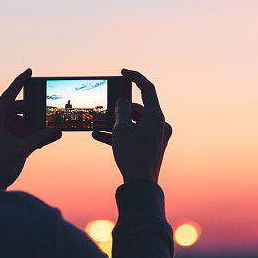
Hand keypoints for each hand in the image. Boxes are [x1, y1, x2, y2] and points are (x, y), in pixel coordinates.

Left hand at [0, 69, 61, 189]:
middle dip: (29, 112)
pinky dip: (22, 134)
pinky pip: (10, 132)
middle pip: (12, 110)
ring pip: (12, 122)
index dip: (19, 83)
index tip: (30, 71)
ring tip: (42, 132)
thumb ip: (40, 138)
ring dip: (27, 126)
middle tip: (43, 114)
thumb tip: (57, 131)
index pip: (8, 96)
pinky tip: (35, 140)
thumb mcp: (22, 150)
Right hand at [92, 69, 171, 183]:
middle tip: (104, 111)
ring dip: (116, 123)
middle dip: (119, 109)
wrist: (141, 186)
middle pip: (138, 108)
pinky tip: (99, 136)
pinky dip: (120, 134)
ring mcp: (157, 136)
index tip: (123, 72)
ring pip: (134, 122)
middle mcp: (160, 124)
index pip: (147, 89)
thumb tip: (122, 101)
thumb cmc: (132, 157)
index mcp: (156, 116)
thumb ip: (121, 111)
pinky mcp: (151, 147)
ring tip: (97, 125)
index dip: (135, 77)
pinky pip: (135, 134)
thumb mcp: (121, 130)